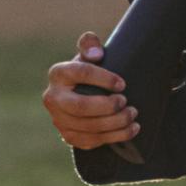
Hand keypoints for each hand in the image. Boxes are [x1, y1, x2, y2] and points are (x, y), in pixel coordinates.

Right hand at [42, 34, 139, 150]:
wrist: (81, 95)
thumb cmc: (89, 72)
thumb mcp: (88, 55)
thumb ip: (90, 44)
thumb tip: (96, 53)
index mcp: (58, 73)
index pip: (80, 73)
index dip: (103, 79)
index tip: (122, 84)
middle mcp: (53, 98)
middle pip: (81, 106)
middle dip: (108, 106)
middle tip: (126, 101)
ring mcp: (59, 120)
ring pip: (88, 127)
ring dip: (116, 123)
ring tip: (133, 115)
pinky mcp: (68, 136)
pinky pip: (92, 141)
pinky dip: (115, 137)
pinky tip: (131, 129)